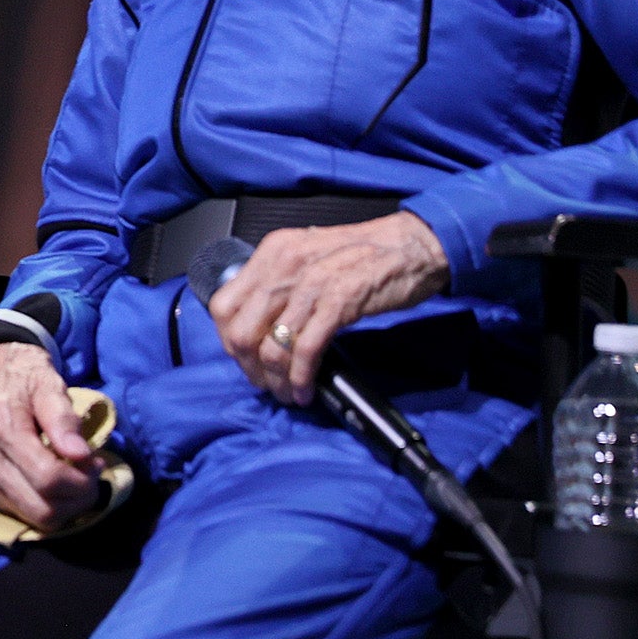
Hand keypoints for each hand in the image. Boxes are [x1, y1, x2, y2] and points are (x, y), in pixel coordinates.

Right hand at [0, 342, 100, 532]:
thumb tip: (81, 455)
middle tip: (90, 476)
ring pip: (32, 518)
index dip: (82, 480)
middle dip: (76, 500)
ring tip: (74, 479)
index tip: (96, 462)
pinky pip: (19, 514)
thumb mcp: (49, 385)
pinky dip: (44, 505)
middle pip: (41, 508)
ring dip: (63, 507)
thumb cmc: (24, 375)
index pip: (48, 478)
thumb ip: (64, 420)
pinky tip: (52, 484)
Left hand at [206, 212, 450, 404]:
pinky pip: (307, 349)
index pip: (224, 304)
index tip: (242, 359)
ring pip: (272, 345)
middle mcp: (284, 265)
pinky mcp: (339, 302)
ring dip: (276, 378)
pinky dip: (301, 376)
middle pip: (241, 330)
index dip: (228, 340)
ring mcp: (311, 284)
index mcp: (272, 253)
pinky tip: (305, 388)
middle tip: (264, 383)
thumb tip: (257, 323)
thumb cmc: (364, 254)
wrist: (413, 246)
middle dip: (249, 366)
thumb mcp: (308, 256)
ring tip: (287, 392)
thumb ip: (280, 282)